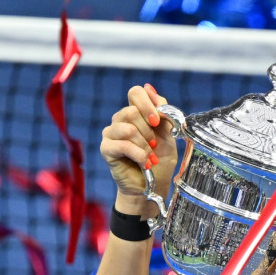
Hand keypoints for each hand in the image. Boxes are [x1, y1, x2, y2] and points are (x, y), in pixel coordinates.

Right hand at [99, 84, 177, 205]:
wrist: (152, 185)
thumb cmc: (160, 160)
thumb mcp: (168, 135)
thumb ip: (162, 114)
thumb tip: (150, 89)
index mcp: (136, 113)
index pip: (136, 92)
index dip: (148, 104)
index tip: (157, 121)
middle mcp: (120, 120)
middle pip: (131, 111)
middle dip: (149, 131)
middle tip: (154, 145)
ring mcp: (111, 133)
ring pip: (128, 128)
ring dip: (145, 145)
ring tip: (151, 158)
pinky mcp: (106, 149)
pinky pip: (123, 145)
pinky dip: (139, 155)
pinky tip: (145, 164)